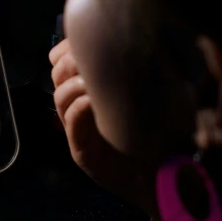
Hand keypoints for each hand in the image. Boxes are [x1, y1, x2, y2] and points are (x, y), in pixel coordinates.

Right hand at [50, 39, 158, 218]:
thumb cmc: (159, 135)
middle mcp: (79, 112)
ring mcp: (79, 133)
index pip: (62, 63)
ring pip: (60, 97)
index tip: (83, 40)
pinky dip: (79, 108)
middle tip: (91, 59)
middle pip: (58, 76)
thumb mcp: (147, 95)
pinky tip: (92, 102)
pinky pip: (72, 124)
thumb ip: (136, 72)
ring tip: (93, 81)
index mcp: (89, 94)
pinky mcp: (83, 153)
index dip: (66, 48)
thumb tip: (141, 39)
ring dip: (74, 84)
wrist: (163, 180)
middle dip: (70, 62)